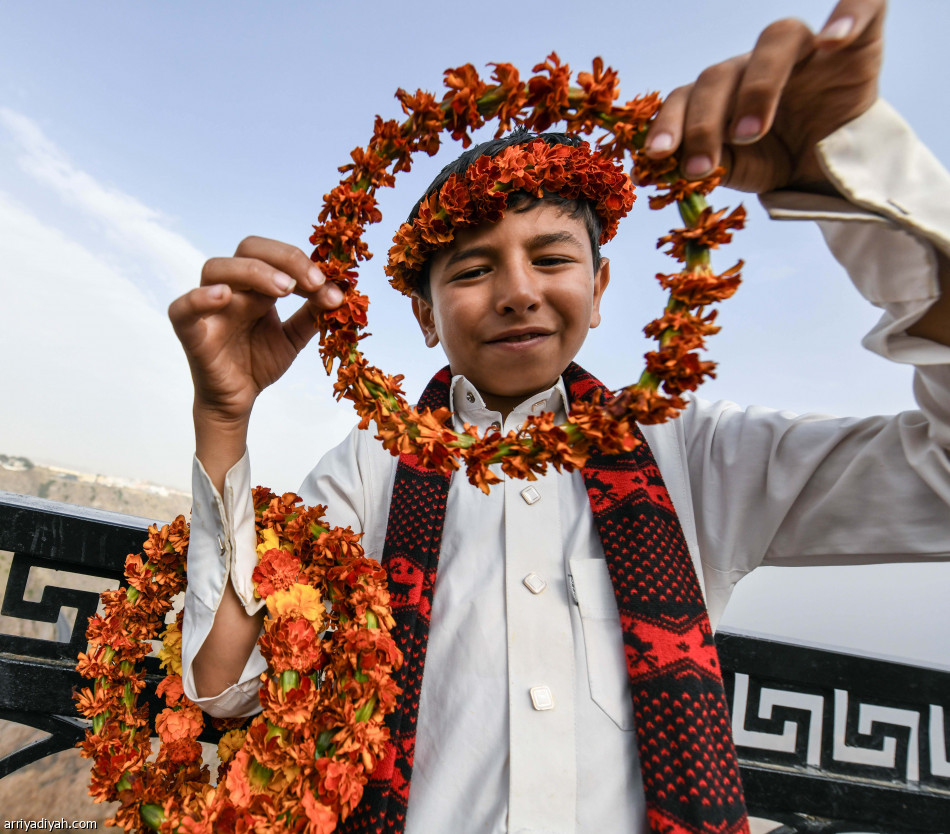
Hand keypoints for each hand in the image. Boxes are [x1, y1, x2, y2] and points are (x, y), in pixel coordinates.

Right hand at [168, 236, 342, 428]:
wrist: (238, 400)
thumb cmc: (259, 362)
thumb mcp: (294, 337)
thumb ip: (312, 316)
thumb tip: (339, 295)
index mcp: (256, 285)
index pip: (275, 256)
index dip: (303, 264)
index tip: (329, 284)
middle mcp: (232, 288)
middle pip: (248, 250)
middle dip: (284, 260)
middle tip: (313, 281)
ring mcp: (209, 307)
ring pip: (217, 269)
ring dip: (254, 273)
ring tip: (284, 289)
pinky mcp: (190, 331)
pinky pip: (182, 308)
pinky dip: (199, 298)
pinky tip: (223, 295)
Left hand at [644, 0, 884, 193]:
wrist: (830, 169)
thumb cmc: (777, 160)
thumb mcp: (737, 169)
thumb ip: (705, 164)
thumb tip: (653, 171)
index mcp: (722, 92)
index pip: (687, 94)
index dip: (668, 122)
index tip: (655, 156)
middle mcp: (755, 64)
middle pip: (722, 73)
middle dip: (705, 123)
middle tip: (702, 167)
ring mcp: (804, 49)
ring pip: (776, 40)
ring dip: (757, 87)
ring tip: (749, 134)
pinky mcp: (856, 41)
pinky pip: (862, 7)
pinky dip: (850, 13)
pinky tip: (832, 39)